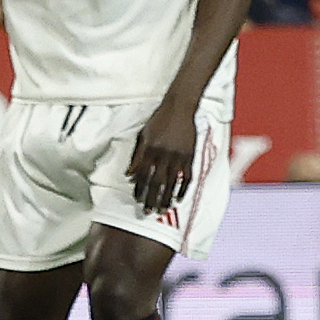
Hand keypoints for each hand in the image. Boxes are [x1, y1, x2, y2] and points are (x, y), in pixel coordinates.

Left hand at [128, 96, 199, 212]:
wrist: (180, 107)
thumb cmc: (160, 120)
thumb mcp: (143, 135)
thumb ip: (137, 156)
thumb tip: (129, 175)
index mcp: (149, 150)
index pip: (142, 175)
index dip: (139, 190)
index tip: (137, 201)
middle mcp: (163, 155)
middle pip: (156, 182)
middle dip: (151, 199)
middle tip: (147, 212)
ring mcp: (178, 157)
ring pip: (171, 183)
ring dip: (165, 198)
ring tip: (162, 210)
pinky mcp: (189, 157)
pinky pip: (186, 177)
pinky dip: (183, 190)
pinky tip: (178, 199)